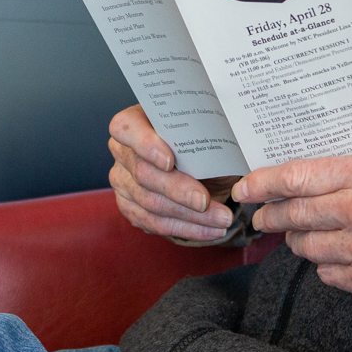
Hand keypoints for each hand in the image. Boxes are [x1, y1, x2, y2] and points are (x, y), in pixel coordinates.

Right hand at [108, 105, 238, 240]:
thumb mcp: (207, 133)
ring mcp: (123, 182)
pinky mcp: (131, 207)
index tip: (170, 161)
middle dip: (177, 190)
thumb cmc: (202, 143)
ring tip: (221, 219)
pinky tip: (211, 229)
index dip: (145, 144)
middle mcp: (123, 152)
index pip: (126, 127)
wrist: (204, 167)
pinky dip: (187, 228)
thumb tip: (229, 146)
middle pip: (143, 173)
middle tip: (205, 200)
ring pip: (151, 203)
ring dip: (190, 215)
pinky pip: (155, 223)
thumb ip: (207, 135)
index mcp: (136, 122)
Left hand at [232, 158, 351, 310]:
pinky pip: (328, 275)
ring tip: (312, 237)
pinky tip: (346, 258)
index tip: (245, 188)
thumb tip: (299, 184)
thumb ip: (348, 179)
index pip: (296, 177)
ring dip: (302, 243)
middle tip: (264, 217)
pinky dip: (330, 267)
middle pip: (293, 213)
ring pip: (305, 248)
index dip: (263, 183)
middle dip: (272, 216)